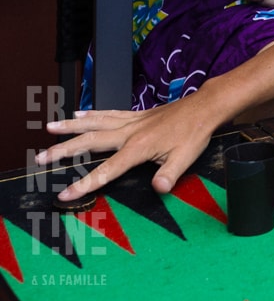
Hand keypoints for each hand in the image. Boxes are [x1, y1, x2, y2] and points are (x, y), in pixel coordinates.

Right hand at [36, 99, 218, 200]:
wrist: (205, 107)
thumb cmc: (195, 132)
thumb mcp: (186, 158)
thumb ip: (169, 175)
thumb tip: (158, 190)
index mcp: (139, 147)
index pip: (107, 170)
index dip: (85, 184)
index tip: (65, 194)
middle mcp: (130, 132)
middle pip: (90, 141)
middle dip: (64, 151)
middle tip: (41, 158)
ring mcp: (132, 121)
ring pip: (95, 123)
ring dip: (71, 126)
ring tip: (49, 128)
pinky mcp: (137, 114)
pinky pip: (108, 113)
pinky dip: (91, 113)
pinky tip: (79, 114)